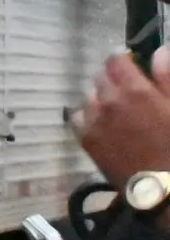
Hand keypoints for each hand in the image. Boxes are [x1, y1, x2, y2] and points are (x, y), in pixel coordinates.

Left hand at [77, 52, 169, 188]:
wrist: (164, 188)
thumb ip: (168, 76)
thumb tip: (160, 51)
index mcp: (134, 89)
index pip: (115, 59)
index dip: (123, 59)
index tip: (131, 64)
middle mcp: (107, 100)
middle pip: (100, 77)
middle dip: (113, 79)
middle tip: (129, 92)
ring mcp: (93, 120)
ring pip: (89, 97)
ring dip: (101, 98)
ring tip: (118, 111)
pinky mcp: (86, 139)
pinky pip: (79, 117)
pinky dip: (89, 117)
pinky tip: (104, 125)